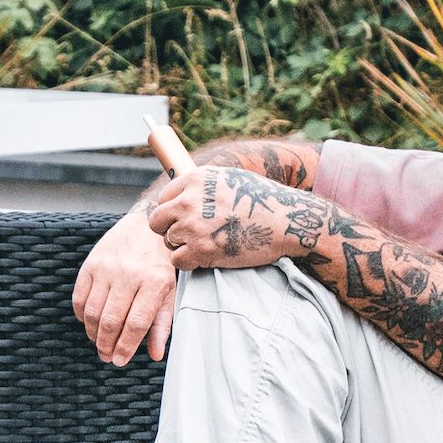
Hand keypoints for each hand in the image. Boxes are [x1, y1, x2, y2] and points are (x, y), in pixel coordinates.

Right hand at [73, 213, 184, 364]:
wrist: (146, 227)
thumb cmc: (160, 263)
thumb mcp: (169, 292)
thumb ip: (162, 324)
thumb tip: (155, 354)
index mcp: (154, 282)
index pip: (136, 323)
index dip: (125, 347)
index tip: (120, 360)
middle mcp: (129, 274)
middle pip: (111, 320)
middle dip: (106, 345)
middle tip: (107, 356)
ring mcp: (107, 268)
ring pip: (93, 312)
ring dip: (93, 333)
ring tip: (99, 341)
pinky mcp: (91, 263)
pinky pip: (80, 297)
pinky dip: (82, 315)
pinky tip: (89, 321)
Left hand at [147, 168, 322, 270]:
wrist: (287, 222)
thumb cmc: (263, 201)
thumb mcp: (229, 179)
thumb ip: (202, 186)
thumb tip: (181, 194)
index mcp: (194, 179)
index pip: (163, 198)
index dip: (172, 212)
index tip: (185, 220)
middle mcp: (189, 200)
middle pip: (156, 221)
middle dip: (169, 230)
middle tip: (188, 236)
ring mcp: (193, 226)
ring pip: (168, 242)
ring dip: (183, 247)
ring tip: (207, 245)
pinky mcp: (201, 250)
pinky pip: (178, 261)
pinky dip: (190, 263)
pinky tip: (207, 257)